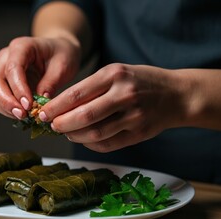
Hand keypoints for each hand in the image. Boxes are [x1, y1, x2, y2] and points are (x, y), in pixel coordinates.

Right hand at [0, 36, 80, 119]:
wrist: (58, 52)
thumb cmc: (61, 55)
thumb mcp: (63, 66)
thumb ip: (51, 82)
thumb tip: (41, 101)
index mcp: (21, 46)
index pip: (12, 68)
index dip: (18, 88)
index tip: (28, 105)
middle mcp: (6, 57)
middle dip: (6, 101)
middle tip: (22, 114)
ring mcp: (0, 69)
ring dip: (4, 107)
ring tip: (23, 116)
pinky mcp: (1, 82)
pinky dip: (5, 108)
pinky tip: (20, 113)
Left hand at [38, 63, 188, 151]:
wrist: (177, 94)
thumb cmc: (140, 81)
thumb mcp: (117, 73)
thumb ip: (92, 87)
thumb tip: (60, 106)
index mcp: (114, 75)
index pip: (77, 94)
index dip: (56, 107)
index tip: (43, 113)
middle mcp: (124, 94)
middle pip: (84, 116)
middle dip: (62, 124)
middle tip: (52, 126)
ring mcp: (133, 116)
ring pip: (95, 133)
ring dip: (75, 136)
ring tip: (66, 133)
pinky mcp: (139, 133)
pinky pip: (108, 144)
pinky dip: (91, 144)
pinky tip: (84, 139)